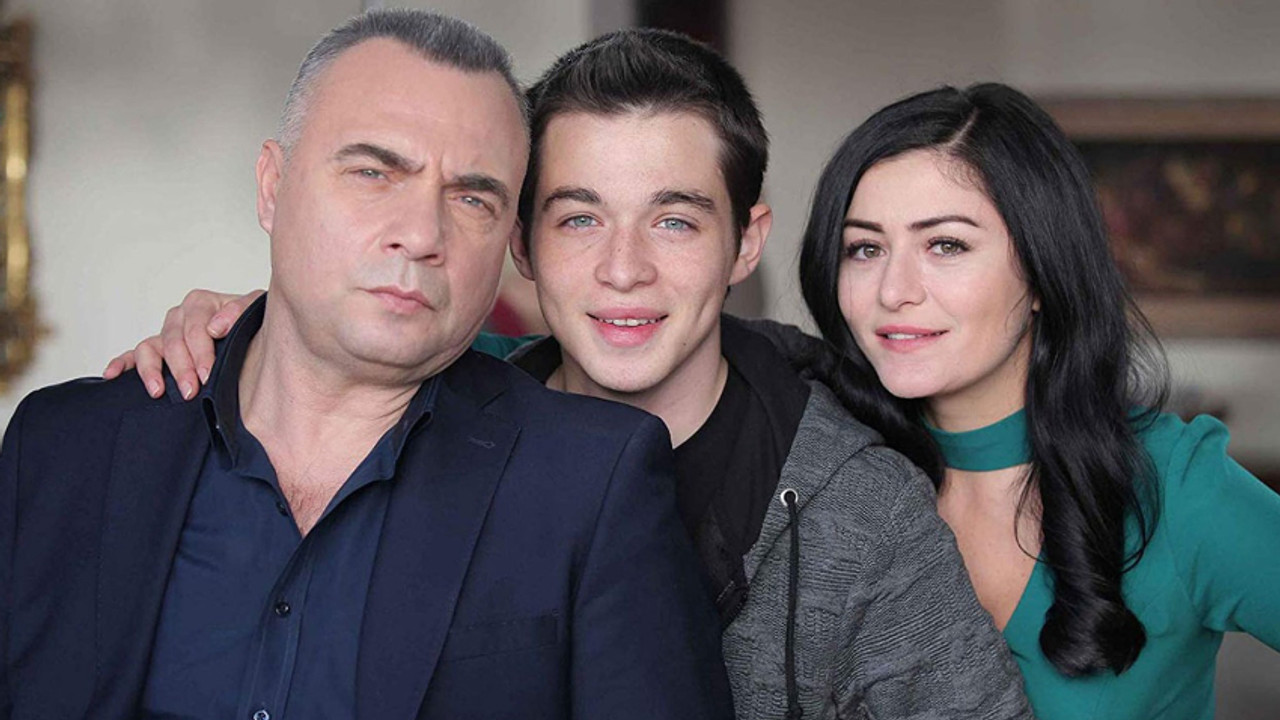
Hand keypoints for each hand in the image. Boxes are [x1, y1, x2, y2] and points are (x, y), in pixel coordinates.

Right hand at [103, 289, 263, 399]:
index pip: (195, 327)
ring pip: (149, 348)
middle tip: (190, 390)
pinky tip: (112, 375)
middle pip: (173, 342)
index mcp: (200, 304)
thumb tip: (214, 327)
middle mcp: (179, 317)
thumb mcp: (254, 309)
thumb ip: (239, 310)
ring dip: (151, 370)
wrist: (253, 334)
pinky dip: (120, 364)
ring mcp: (165, 334)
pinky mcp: (156, 350)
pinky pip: (132, 355)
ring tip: (158, 391)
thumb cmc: (251, 322)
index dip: (201, 352)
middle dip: (181, 368)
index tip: (207, 374)